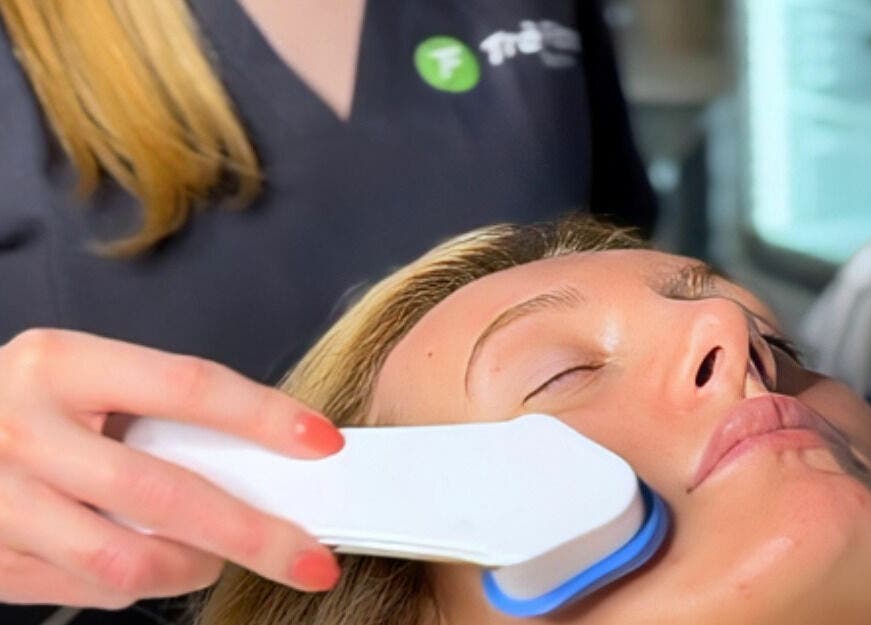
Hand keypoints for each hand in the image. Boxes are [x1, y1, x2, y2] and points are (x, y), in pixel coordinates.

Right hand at [0, 329, 343, 607]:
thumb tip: (258, 458)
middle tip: (309, 555)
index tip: (321, 443)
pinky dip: (145, 581)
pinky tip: (160, 559)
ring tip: (222, 553)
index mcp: (61, 363)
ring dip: (196, 565)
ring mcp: (0, 501)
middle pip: (164, 491)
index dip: (263, 417)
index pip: (187, 387)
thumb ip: (158, 410)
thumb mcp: (85, 377)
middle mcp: (24, 428)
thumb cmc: (30, 401)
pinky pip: (91, 589)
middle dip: (252, 532)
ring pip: (127, 558)